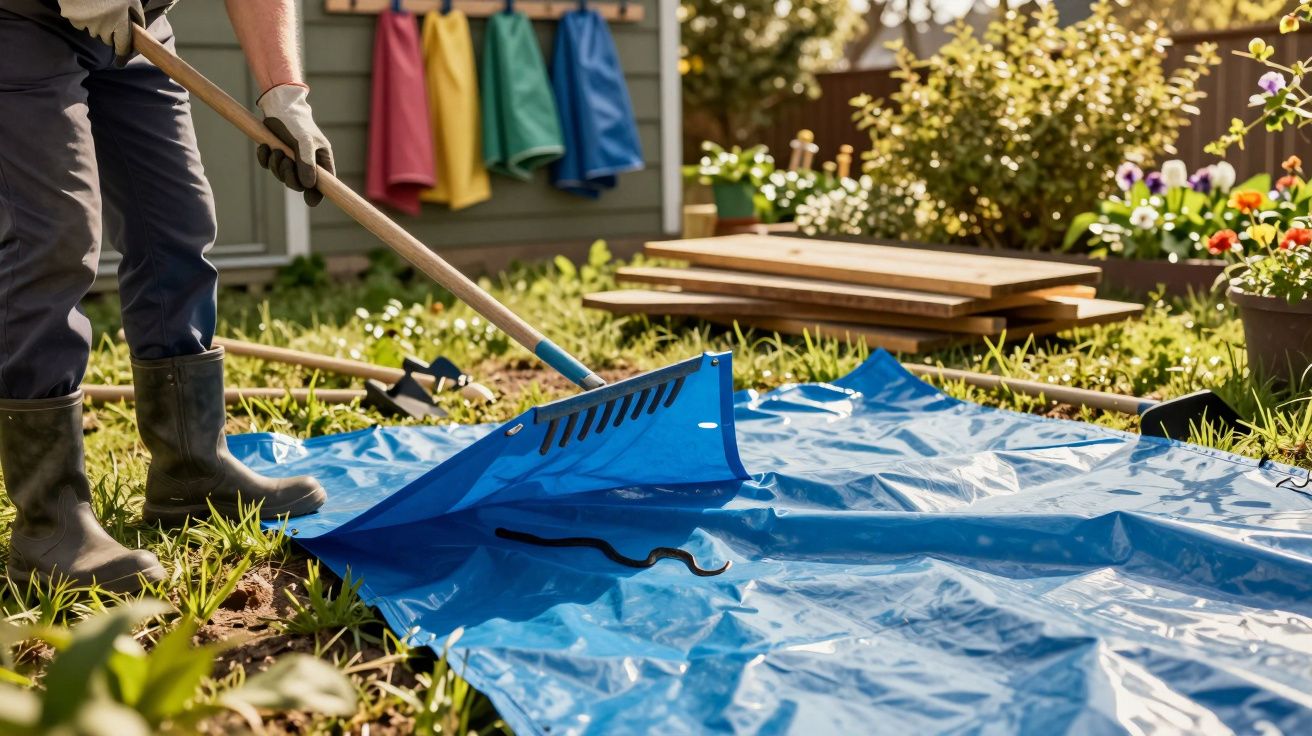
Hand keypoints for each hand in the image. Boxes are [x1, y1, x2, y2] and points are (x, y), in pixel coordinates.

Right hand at [58, 0, 144, 65]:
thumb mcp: (131, 0)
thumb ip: (137, 15)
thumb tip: (140, 29)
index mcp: (120, 22)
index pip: (122, 45)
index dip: (122, 51)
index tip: (121, 57)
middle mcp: (103, 27)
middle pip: (106, 39)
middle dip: (109, 33)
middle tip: (109, 18)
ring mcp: (87, 24)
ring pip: (93, 32)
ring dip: (96, 25)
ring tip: (96, 9)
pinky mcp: (73, 19)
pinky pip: (80, 24)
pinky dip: (82, 19)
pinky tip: (84, 7)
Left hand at [256, 84, 334, 206]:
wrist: (279, 104)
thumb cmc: (297, 121)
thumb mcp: (304, 142)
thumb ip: (306, 164)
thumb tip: (308, 186)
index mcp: (321, 160)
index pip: (324, 185)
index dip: (317, 194)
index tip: (310, 201)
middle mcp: (308, 163)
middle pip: (299, 184)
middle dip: (288, 175)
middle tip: (283, 161)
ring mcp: (291, 159)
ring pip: (282, 176)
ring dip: (275, 165)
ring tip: (275, 149)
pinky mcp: (276, 153)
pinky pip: (269, 165)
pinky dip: (265, 158)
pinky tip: (264, 146)